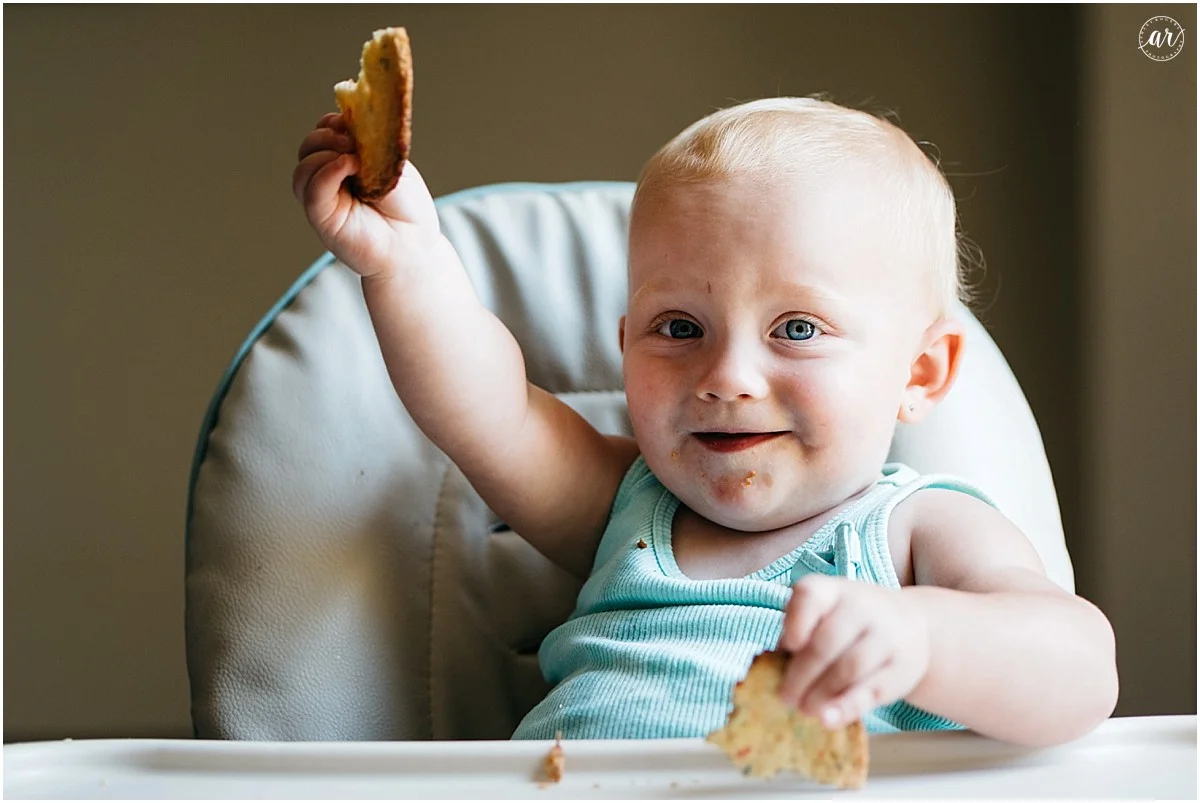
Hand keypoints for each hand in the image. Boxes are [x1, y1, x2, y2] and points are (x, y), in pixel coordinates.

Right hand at [292, 112, 440, 279]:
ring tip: (354, 158)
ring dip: (324, 153)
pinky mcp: (322, 218)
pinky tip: (349, 167)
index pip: (324, 133)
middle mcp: (328, 179)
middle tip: (352, 140)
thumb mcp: (390, 164)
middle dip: (326, 135)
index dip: (332, 123)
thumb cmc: (406, 207)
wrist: (414, 244)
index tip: (350, 122)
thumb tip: (346, 126)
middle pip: (308, 147)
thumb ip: (367, 145)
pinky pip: (312, 190)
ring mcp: (323, 199)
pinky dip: (327, 172)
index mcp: (344, 161)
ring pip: (303, 168)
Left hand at [777, 574, 929, 728]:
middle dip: (801, 674)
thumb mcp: (826, 613)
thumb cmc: (850, 622)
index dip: (796, 621)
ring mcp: (887, 636)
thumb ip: (798, 632)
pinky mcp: (902, 668)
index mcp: (834, 590)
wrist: (912, 624)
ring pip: (848, 669)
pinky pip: (871, 690)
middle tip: (785, 698)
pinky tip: (828, 719)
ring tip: (804, 709)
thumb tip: (770, 666)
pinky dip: (846, 708)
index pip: (810, 596)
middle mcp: (862, 606)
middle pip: (825, 643)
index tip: (789, 646)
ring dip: (820, 694)